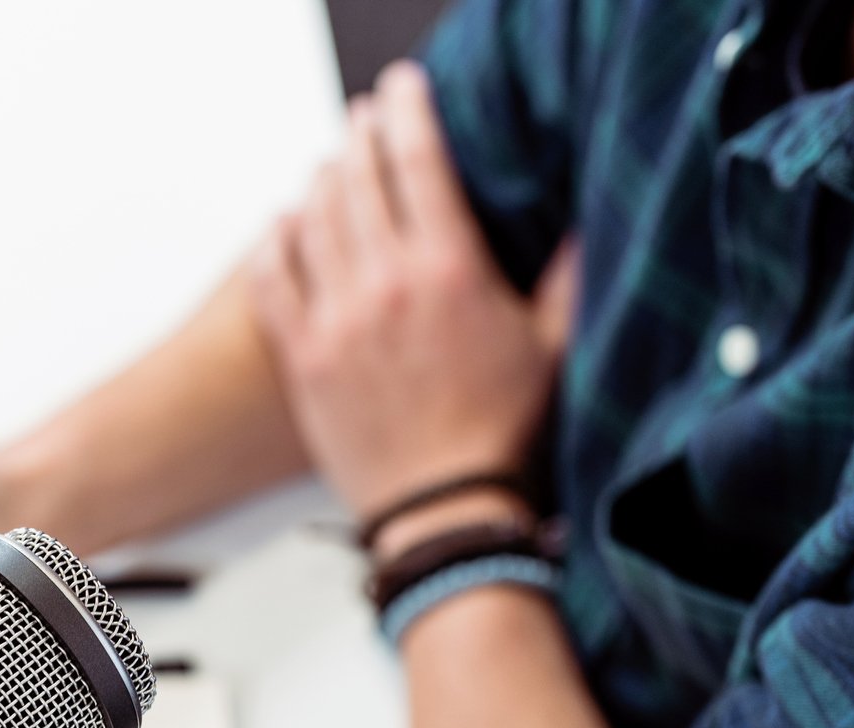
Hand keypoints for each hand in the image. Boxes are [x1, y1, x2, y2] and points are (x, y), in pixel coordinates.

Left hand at [248, 60, 577, 524]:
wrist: (443, 511)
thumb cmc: (499, 437)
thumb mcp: (553, 347)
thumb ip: (565, 278)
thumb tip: (582, 226)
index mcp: (448, 271)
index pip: (417, 159)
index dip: (406, 111)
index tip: (401, 90)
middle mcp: (384, 285)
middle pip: (356, 178)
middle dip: (359, 135)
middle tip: (363, 119)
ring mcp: (335, 320)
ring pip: (311, 218)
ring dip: (320, 182)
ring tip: (332, 167)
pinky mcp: (302, 357)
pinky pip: (271, 278)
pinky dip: (274, 241)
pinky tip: (283, 227)